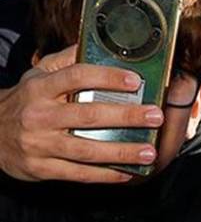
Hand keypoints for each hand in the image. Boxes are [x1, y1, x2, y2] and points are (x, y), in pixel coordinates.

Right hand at [0, 48, 165, 182]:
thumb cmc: (24, 103)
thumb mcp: (36, 77)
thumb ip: (64, 63)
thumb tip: (93, 45)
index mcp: (40, 88)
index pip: (76, 77)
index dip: (106, 77)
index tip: (134, 80)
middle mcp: (40, 115)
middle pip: (88, 115)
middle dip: (126, 116)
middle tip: (155, 116)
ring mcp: (41, 144)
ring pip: (87, 149)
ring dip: (122, 152)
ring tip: (149, 151)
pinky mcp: (43, 168)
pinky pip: (80, 174)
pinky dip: (106, 175)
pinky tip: (128, 173)